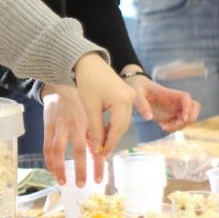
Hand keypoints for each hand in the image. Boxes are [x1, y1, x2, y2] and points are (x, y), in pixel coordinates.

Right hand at [42, 84, 90, 186]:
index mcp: (89, 123)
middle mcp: (74, 125)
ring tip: (62, 181)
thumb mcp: (92, 114)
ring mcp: (59, 126)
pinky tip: (51, 169)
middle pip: (78, 151)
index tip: (100, 179)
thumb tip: (102, 153)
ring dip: (60, 168)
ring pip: (58, 151)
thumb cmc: (81, 101)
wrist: (61, 84)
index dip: (98, 165)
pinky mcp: (48, 126)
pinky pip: (47, 146)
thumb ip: (96, 132)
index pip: (95, 148)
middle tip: (81, 184)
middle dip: (80, 169)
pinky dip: (49, 159)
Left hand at [73, 54, 136, 173]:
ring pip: (123, 121)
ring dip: (112, 132)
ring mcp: (130, 96)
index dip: (109, 143)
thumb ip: (94, 129)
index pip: (117, 129)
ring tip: (100, 144)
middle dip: (111, 139)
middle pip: (122, 126)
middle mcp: (131, 99)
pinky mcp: (126, 94)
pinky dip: (113, 123)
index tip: (101, 155)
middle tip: (100, 152)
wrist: (87, 62)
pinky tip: (103, 130)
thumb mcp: (89, 107)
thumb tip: (96, 148)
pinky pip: (122, 114)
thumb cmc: (87, 82)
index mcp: (123, 101)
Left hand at [124, 75, 200, 132]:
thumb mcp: (137, 94)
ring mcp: (173, 109)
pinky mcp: (169, 116)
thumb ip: (142, 105)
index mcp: (169, 93)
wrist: (136, 87)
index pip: (186, 98)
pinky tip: (161, 126)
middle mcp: (175, 101)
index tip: (183, 118)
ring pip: (187, 118)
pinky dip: (173, 128)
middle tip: (175, 124)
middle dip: (189, 119)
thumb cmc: (137, 87)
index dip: (188, 107)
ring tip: (163, 126)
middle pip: (193, 108)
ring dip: (179, 126)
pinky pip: (178, 123)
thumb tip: (149, 118)